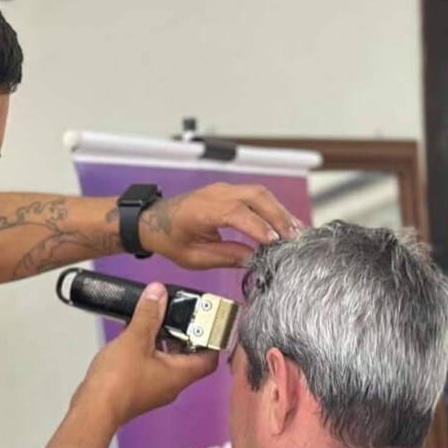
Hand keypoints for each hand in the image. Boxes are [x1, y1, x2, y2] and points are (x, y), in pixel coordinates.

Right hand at [81, 283, 217, 427]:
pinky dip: (145, 351)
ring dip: (161, 342)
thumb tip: (158, 296)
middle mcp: (170, 385)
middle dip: (182, 335)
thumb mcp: (135, 340)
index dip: (210, 339)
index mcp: (179, 374)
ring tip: (151, 322)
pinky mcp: (136, 390)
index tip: (204, 322)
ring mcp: (153, 389)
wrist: (93, 409)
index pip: (209, 359)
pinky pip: (148, 367)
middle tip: (176, 316)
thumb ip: (148, 315)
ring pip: (166, 361)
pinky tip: (132, 338)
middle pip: (187, 357)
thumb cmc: (116, 385)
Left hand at [139, 183, 303, 268]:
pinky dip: (271, 207)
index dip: (258, 227)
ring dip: (279, 211)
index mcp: (204, 210)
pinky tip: (282, 221)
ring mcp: (223, 189)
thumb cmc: (170, 238)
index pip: (238, 214)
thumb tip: (252, 258)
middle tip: (294, 238)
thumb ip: (225, 256)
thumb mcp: (195, 257)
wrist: (153, 221)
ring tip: (294, 231)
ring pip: (259, 193)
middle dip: (278, 217)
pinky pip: (255, 194)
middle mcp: (216, 194)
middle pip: (256, 197)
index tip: (274, 242)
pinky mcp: (229, 191)